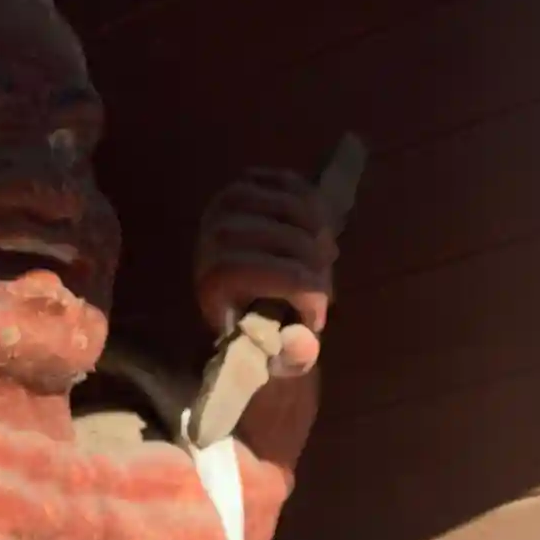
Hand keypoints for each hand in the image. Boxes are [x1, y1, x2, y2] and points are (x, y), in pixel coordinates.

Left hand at [194, 167, 337, 378]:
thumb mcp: (269, 355)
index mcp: (215, 277)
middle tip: (324, 287)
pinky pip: (293, 183)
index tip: (319, 316)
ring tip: (324, 260)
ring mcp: (228, 202)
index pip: (282, 274)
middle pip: (293, 241)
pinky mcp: (243, 182)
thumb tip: (307, 343)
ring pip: (297, 208)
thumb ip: (290, 358)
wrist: (228, 293)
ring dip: (322, 236)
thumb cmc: (250, 328)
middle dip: (320, 267)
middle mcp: (216, 233)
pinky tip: (316, 230)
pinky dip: (313, 205)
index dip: (311, 292)